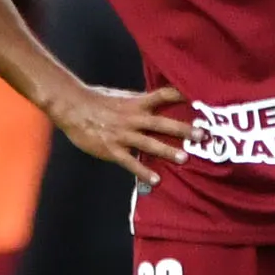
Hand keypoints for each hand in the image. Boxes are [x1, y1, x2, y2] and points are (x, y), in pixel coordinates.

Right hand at [53, 79, 196, 184]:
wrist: (72, 107)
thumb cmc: (96, 100)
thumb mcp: (121, 97)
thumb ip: (139, 102)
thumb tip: (156, 102)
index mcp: (136, 103)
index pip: (163, 95)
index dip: (181, 94)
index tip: (200, 97)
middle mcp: (132, 118)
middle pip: (162, 123)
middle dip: (183, 129)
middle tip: (202, 135)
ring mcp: (123, 135)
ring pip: (149, 143)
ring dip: (167, 151)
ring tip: (184, 158)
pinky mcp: (112, 149)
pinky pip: (130, 162)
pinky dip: (143, 171)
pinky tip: (156, 180)